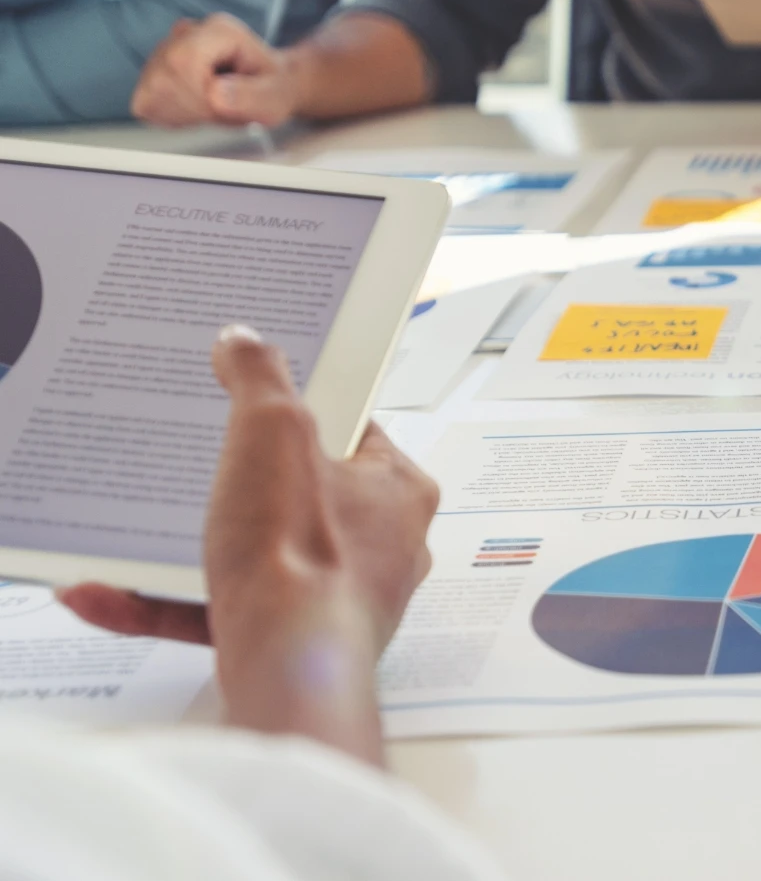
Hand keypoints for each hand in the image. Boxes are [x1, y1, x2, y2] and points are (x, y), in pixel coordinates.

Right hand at [62, 326, 439, 764]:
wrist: (286, 670)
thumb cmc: (299, 555)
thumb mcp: (273, 431)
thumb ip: (259, 379)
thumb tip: (246, 341)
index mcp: (400, 491)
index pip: (354, 434)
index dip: (302, 417)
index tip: (255, 409)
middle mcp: (386, 548)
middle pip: (305, 497)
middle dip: (245, 486)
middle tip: (198, 469)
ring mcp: (342, 601)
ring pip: (260, 559)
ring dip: (195, 546)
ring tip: (141, 529)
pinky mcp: (295, 644)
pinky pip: (224, 613)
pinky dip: (168, 600)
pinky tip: (108, 590)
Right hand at [131, 14, 301, 127]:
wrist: (265, 86)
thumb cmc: (271, 88)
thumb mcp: (276, 96)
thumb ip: (252, 96)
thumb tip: (215, 94)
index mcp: (219, 30)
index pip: (183, 61)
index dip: (198, 94)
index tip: (223, 108)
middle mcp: (186, 33)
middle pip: (163, 77)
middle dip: (193, 108)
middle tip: (222, 111)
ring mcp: (163, 50)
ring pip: (150, 91)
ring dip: (183, 114)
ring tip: (212, 109)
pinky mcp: (150, 73)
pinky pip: (144, 102)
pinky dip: (170, 116)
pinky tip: (194, 111)